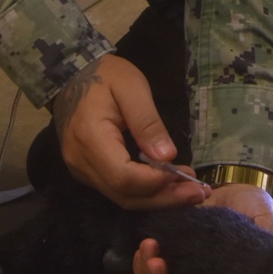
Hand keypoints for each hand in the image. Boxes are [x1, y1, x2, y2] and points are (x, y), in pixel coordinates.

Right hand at [52, 55, 208, 211]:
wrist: (73, 75)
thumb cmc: (106, 75)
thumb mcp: (132, 88)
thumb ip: (148, 122)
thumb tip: (167, 157)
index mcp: (90, 138)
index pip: (124, 176)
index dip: (156, 181)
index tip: (186, 174)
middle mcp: (81, 161)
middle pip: (124, 194)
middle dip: (164, 198)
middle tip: (199, 193)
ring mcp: (81, 169)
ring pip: (121, 197)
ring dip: (157, 198)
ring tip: (189, 191)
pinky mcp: (87, 171)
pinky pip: (116, 189)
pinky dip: (144, 191)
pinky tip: (167, 183)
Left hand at [132, 185, 272, 273]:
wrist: (234, 187)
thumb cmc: (253, 208)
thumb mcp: (266, 218)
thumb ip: (268, 231)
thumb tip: (270, 244)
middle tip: (156, 262)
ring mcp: (181, 264)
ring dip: (146, 269)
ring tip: (148, 247)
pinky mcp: (168, 246)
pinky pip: (148, 261)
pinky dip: (143, 256)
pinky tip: (144, 244)